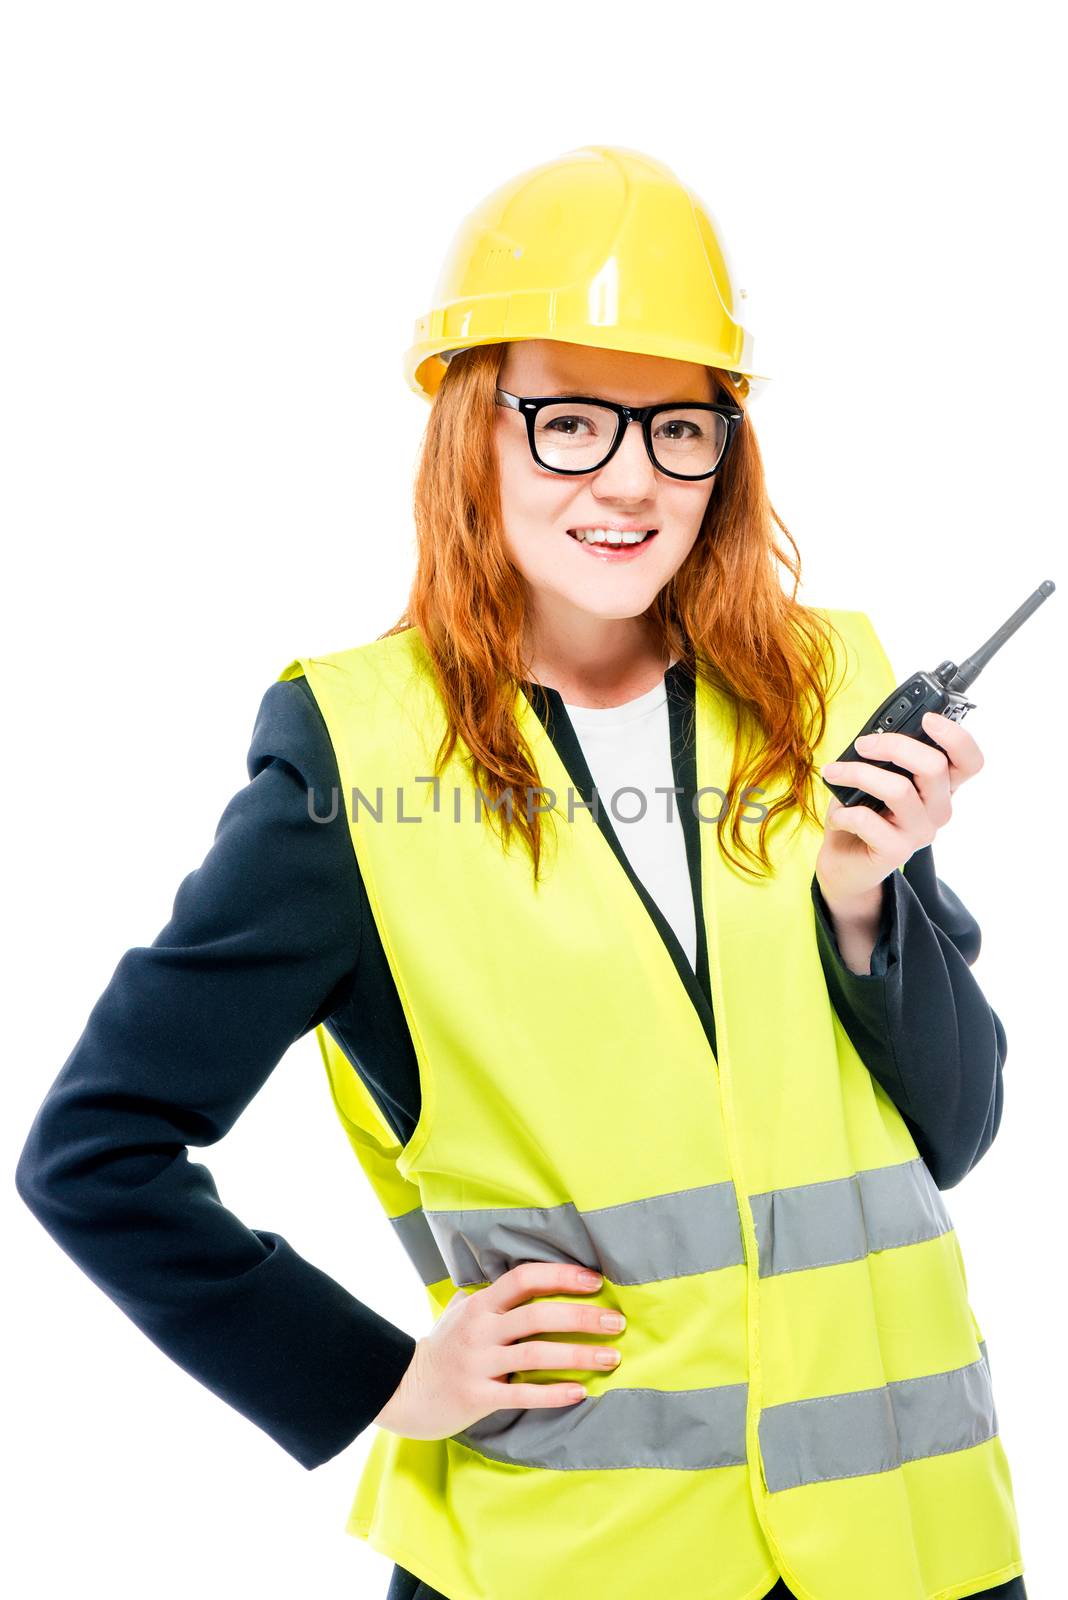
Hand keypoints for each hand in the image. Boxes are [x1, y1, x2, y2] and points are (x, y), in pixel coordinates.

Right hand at [372, 1261, 625, 1439]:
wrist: (403, 1390)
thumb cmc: (440, 1349)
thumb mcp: (458, 1312)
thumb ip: (486, 1295)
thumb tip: (518, 1279)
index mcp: (480, 1304)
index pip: (524, 1278)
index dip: (561, 1276)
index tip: (595, 1282)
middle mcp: (480, 1329)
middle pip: (538, 1315)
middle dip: (582, 1317)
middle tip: (616, 1322)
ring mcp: (478, 1363)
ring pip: (537, 1354)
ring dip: (579, 1355)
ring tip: (612, 1358)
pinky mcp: (478, 1396)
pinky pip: (522, 1393)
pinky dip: (554, 1393)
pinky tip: (580, 1392)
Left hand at [816, 710, 984, 909]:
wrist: (846, 862)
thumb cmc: (863, 811)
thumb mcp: (877, 777)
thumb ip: (887, 757)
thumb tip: (874, 736)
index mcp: (940, 786)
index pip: (970, 761)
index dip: (956, 737)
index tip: (927, 718)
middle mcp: (938, 809)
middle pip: (935, 766)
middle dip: (893, 745)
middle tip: (862, 744)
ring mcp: (921, 832)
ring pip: (899, 789)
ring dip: (858, 773)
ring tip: (834, 773)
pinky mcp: (897, 852)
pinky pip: (869, 820)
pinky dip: (845, 812)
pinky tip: (838, 816)